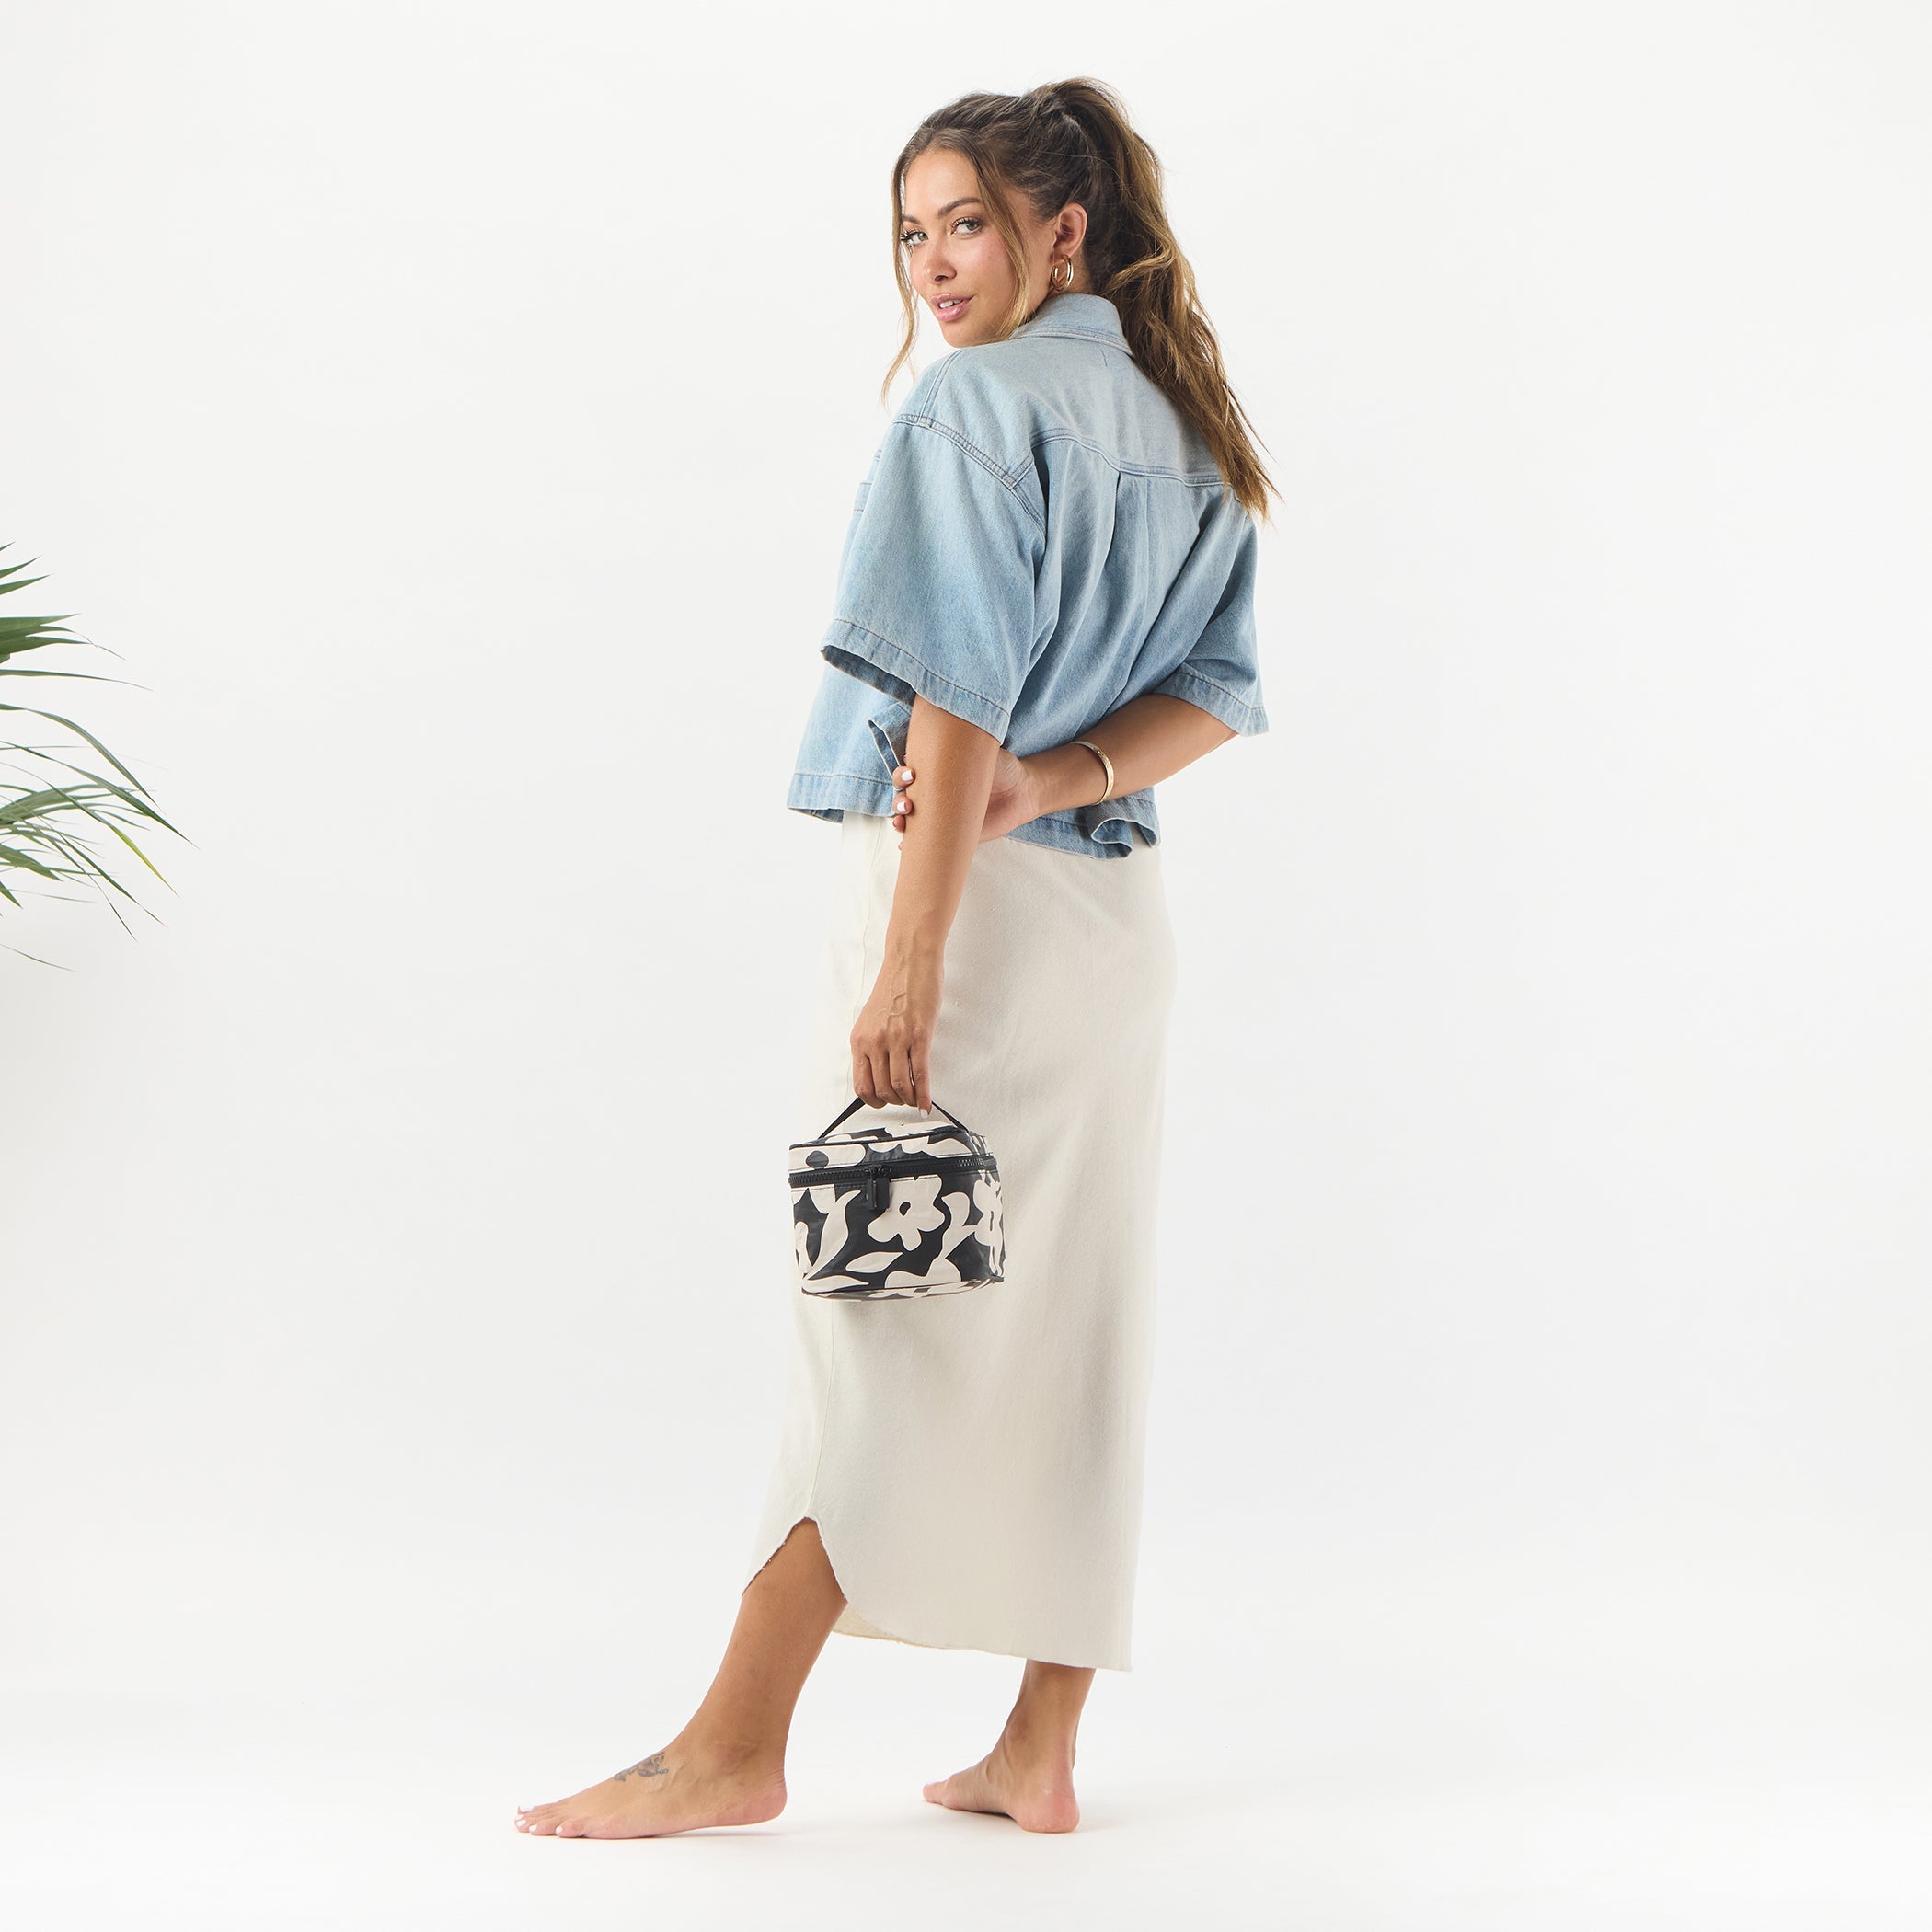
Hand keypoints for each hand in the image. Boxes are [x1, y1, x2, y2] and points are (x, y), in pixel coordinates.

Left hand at [850, 942, 942, 1111]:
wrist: (910, 961)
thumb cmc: (895, 986)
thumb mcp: (873, 1019)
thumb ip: (873, 1044)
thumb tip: (879, 1071)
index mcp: (860, 1039)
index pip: (861, 1084)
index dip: (873, 1100)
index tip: (882, 1102)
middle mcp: (875, 1041)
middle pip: (882, 1089)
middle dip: (894, 1101)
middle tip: (903, 1099)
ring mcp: (897, 1040)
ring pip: (900, 1086)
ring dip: (909, 1099)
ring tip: (915, 1099)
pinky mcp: (919, 1036)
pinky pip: (920, 1075)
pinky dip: (924, 1095)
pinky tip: (927, 1103)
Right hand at [890, 748, 1039, 843]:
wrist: (1021, 792)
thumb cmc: (1000, 767)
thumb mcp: (979, 751)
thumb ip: (960, 747)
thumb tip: (938, 740)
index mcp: (934, 773)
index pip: (906, 774)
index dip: (901, 775)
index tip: (911, 774)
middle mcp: (932, 794)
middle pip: (902, 798)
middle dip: (897, 801)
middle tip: (908, 802)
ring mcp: (939, 815)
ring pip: (908, 820)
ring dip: (899, 822)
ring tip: (902, 823)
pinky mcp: (951, 834)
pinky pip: (926, 842)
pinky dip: (911, 846)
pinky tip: (904, 846)